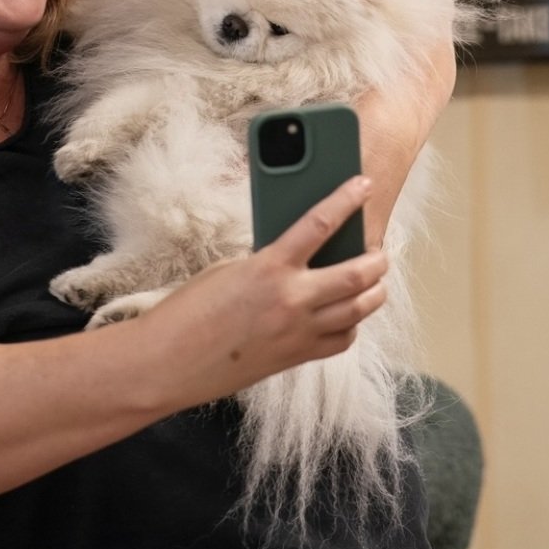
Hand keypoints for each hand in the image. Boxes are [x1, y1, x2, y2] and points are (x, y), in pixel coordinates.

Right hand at [139, 175, 388, 404]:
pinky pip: (342, 340)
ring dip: (374, 292)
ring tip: (375, 281)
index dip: (347, 199)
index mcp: (270, 268)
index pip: (320, 223)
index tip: (364, 184)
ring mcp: (299, 333)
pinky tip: (347, 315)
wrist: (168, 364)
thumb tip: (301, 254)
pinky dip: (351, 325)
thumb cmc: (188, 312)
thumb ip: (269, 260)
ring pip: (360, 310)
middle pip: (358, 274)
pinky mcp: (296, 358)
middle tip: (380, 252)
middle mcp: (292, 300)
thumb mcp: (229, 270)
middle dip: (378, 260)